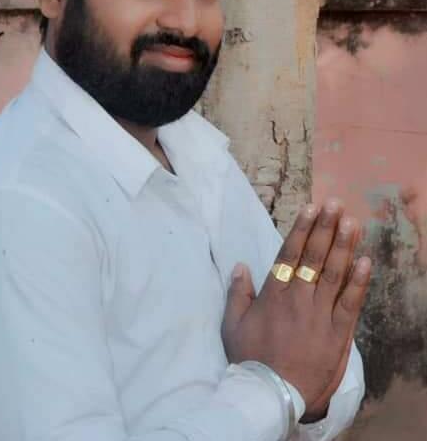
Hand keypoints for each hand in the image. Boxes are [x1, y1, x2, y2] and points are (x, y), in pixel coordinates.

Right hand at [221, 199, 370, 413]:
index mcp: (273, 294)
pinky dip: (359, 282)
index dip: (301, 228)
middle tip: (335, 204)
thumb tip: (240, 266)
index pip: (289, 253)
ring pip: (333, 274)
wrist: (272, 394)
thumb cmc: (250, 358)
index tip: (311, 207)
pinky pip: (350, 303)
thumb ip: (237, 293)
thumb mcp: (233, 324)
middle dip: (325, 228)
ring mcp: (319, 315)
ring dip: (343, 246)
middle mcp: (298, 299)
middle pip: (314, 257)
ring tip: (352, 223)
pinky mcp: (337, 333)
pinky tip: (366, 261)